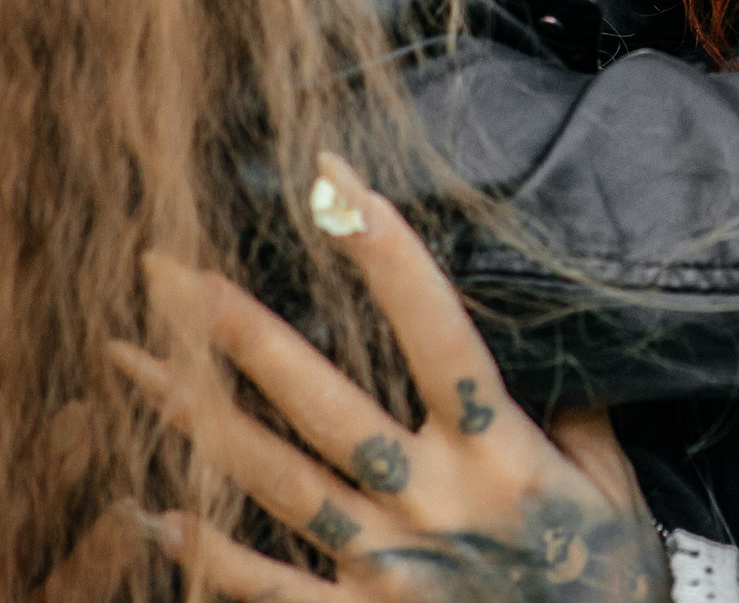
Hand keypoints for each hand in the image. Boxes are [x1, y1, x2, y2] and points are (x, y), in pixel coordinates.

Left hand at [109, 151, 668, 602]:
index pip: (434, 329)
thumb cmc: (610, 576)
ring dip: (194, 418)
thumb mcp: (607, 480)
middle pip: (320, 402)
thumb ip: (567, 405)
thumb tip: (539, 329)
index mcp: (500, 452)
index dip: (383, 249)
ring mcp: (387, 566)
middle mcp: (433, 503)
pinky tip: (149, 511)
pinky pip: (265, 587)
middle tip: (167, 270)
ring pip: (272, 482)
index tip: (333, 176)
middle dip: (239, 331)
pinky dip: (203, 553)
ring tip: (128, 360)